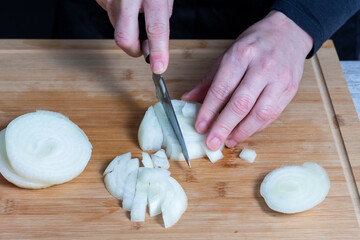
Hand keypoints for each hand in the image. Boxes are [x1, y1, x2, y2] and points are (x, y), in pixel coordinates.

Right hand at [96, 0, 173, 73]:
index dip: (158, 51)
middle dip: (133, 50)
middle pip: (124, 38)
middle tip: (142, 48)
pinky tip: (124, 0)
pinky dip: (118, 13)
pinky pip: (109, 13)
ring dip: (126, 26)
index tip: (159, 68)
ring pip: (116, 26)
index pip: (156, 28)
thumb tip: (153, 42)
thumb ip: (160, 16)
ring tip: (135, 8)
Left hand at [182, 10, 312, 150]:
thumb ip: (208, 80)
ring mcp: (279, 79)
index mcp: (241, 55)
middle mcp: (262, 67)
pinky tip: (244, 133)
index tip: (200, 127)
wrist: (288, 33)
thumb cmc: (253, 44)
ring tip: (228, 141)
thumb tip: (188, 99)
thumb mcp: (227, 55)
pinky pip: (273, 114)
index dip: (209, 111)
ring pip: (260, 113)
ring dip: (242, 132)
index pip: (222, 88)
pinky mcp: (290, 90)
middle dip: (224, 127)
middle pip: (241, 103)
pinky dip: (257, 127)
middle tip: (212, 143)